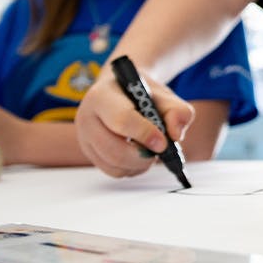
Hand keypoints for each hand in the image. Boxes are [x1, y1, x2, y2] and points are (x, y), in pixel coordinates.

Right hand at [74, 68, 193, 177]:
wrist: (121, 90)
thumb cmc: (141, 93)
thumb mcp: (164, 94)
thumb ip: (177, 111)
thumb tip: (175, 135)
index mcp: (102, 96)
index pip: (122, 120)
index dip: (145, 134)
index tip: (163, 142)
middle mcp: (87, 118)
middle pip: (114, 150)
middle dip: (143, 156)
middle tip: (160, 150)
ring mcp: (85, 138)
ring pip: (114, 166)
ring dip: (139, 164)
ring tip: (151, 151)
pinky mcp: (90, 153)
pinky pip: (113, 171)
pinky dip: (131, 169)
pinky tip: (141, 155)